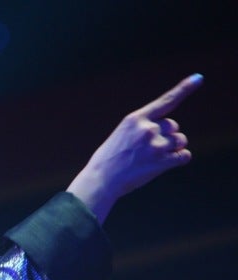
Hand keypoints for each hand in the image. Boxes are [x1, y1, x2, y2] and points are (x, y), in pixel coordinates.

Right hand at [67, 73, 202, 222]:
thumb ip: (142, 129)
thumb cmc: (108, 161)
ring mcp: (156, 145)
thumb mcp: (121, 136)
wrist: (101, 180)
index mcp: (135, 119)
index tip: (198, 79)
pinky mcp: (162, 161)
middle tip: (150, 150)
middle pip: (173, 126)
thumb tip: (168, 133)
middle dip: (167, 136)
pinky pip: (184, 156)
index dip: (184, 89)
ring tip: (153, 159)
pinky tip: (163, 165)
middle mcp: (148, 129)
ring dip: (173, 149)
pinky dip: (178, 160)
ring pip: (180, 141)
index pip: (165, 101)